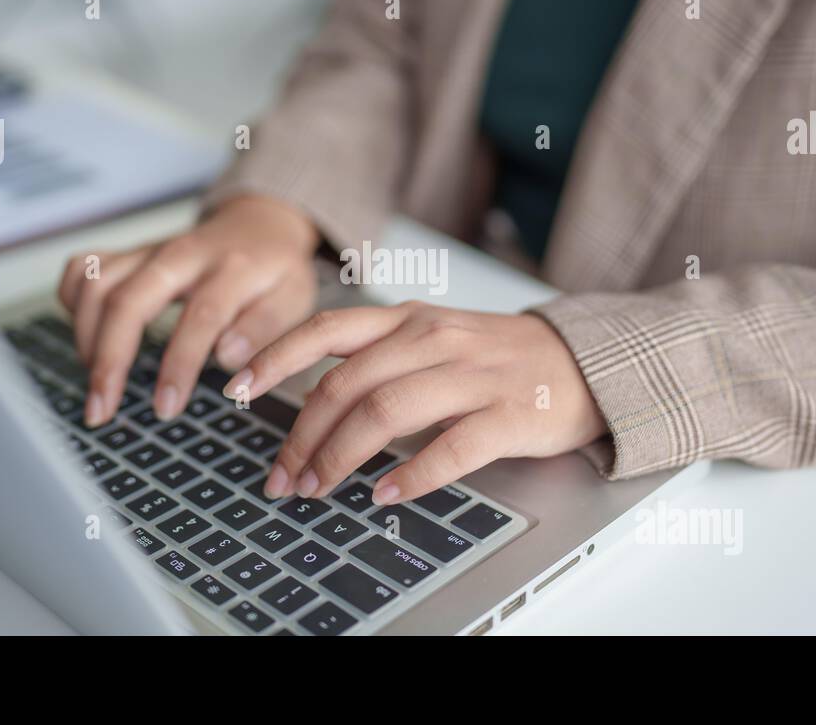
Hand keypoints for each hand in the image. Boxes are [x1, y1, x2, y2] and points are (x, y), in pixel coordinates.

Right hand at [57, 195, 319, 426]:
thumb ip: (264, 328)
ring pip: (96, 282)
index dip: (179, 365)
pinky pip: (83, 269)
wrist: (257, 224)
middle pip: (129, 299)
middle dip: (108, 359)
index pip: (199, 317)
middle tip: (101, 409)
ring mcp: (149, 251)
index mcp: (232, 268)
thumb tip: (227, 358)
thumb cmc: (274, 271)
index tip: (166, 408)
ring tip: (97, 384)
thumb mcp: (294, 298)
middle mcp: (182, 254)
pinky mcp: (127, 254)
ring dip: (85, 338)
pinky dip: (72, 304)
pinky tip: (86, 338)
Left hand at [222, 302, 605, 503]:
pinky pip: (450, 448)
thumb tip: (311, 398)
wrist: (580, 362)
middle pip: (346, 384)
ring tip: (317, 489)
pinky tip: (385, 494)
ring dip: (340, 456)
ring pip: (386, 412)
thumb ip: (377, 357)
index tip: (235, 390)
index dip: (275, 359)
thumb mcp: (432, 338)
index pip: (327, 330)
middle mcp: (434, 339)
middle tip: (281, 477)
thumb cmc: (495, 357)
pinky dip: (411, 474)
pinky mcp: (508, 414)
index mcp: (409, 320)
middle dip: (301, 436)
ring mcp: (472, 375)